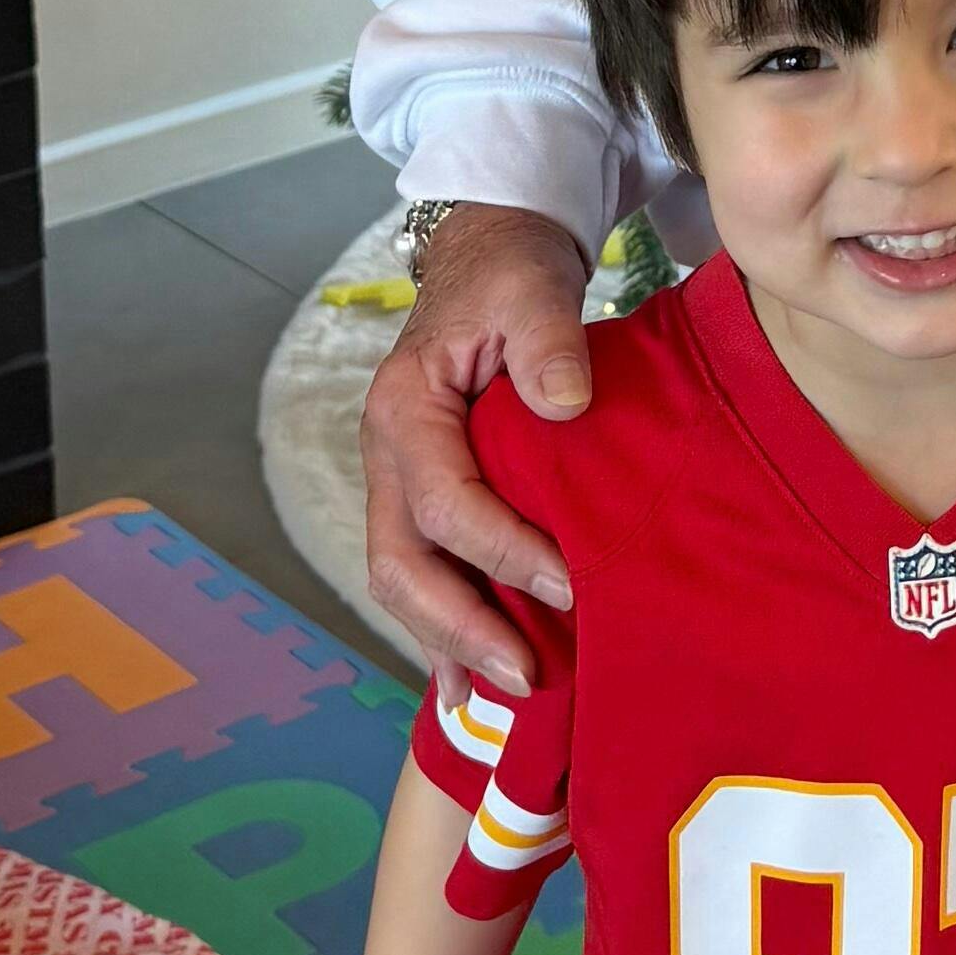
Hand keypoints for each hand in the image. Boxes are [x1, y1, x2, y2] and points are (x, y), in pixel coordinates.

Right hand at [361, 207, 587, 693]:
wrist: (488, 259)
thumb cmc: (510, 274)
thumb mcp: (533, 288)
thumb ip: (548, 340)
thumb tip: (565, 404)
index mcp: (405, 409)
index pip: (444, 502)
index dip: (503, 551)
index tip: (569, 584)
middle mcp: (387, 454)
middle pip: (401, 563)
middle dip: (460, 628)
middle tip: (527, 675)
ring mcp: (397, 481)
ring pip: (403, 580)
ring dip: (451, 641)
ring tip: (509, 694)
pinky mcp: (421, 497)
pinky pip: (423, 574)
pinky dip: (445, 631)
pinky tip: (468, 687)